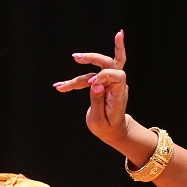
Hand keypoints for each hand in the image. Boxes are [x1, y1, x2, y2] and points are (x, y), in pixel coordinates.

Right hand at [54, 30, 129, 147]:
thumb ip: (98, 101)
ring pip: (100, 65)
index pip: (117, 76)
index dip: (104, 75)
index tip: (91, 83)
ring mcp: (110, 82)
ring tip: (73, 58)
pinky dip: (79, 75)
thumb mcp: (99, 120)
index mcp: (119, 95)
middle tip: (76, 57)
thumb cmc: (107, 127)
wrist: (114, 130)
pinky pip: (92, 74)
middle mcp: (116, 85)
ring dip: (86, 61)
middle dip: (94, 58)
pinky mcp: (103, 83)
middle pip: (109, 63)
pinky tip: (67, 74)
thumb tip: (95, 84)